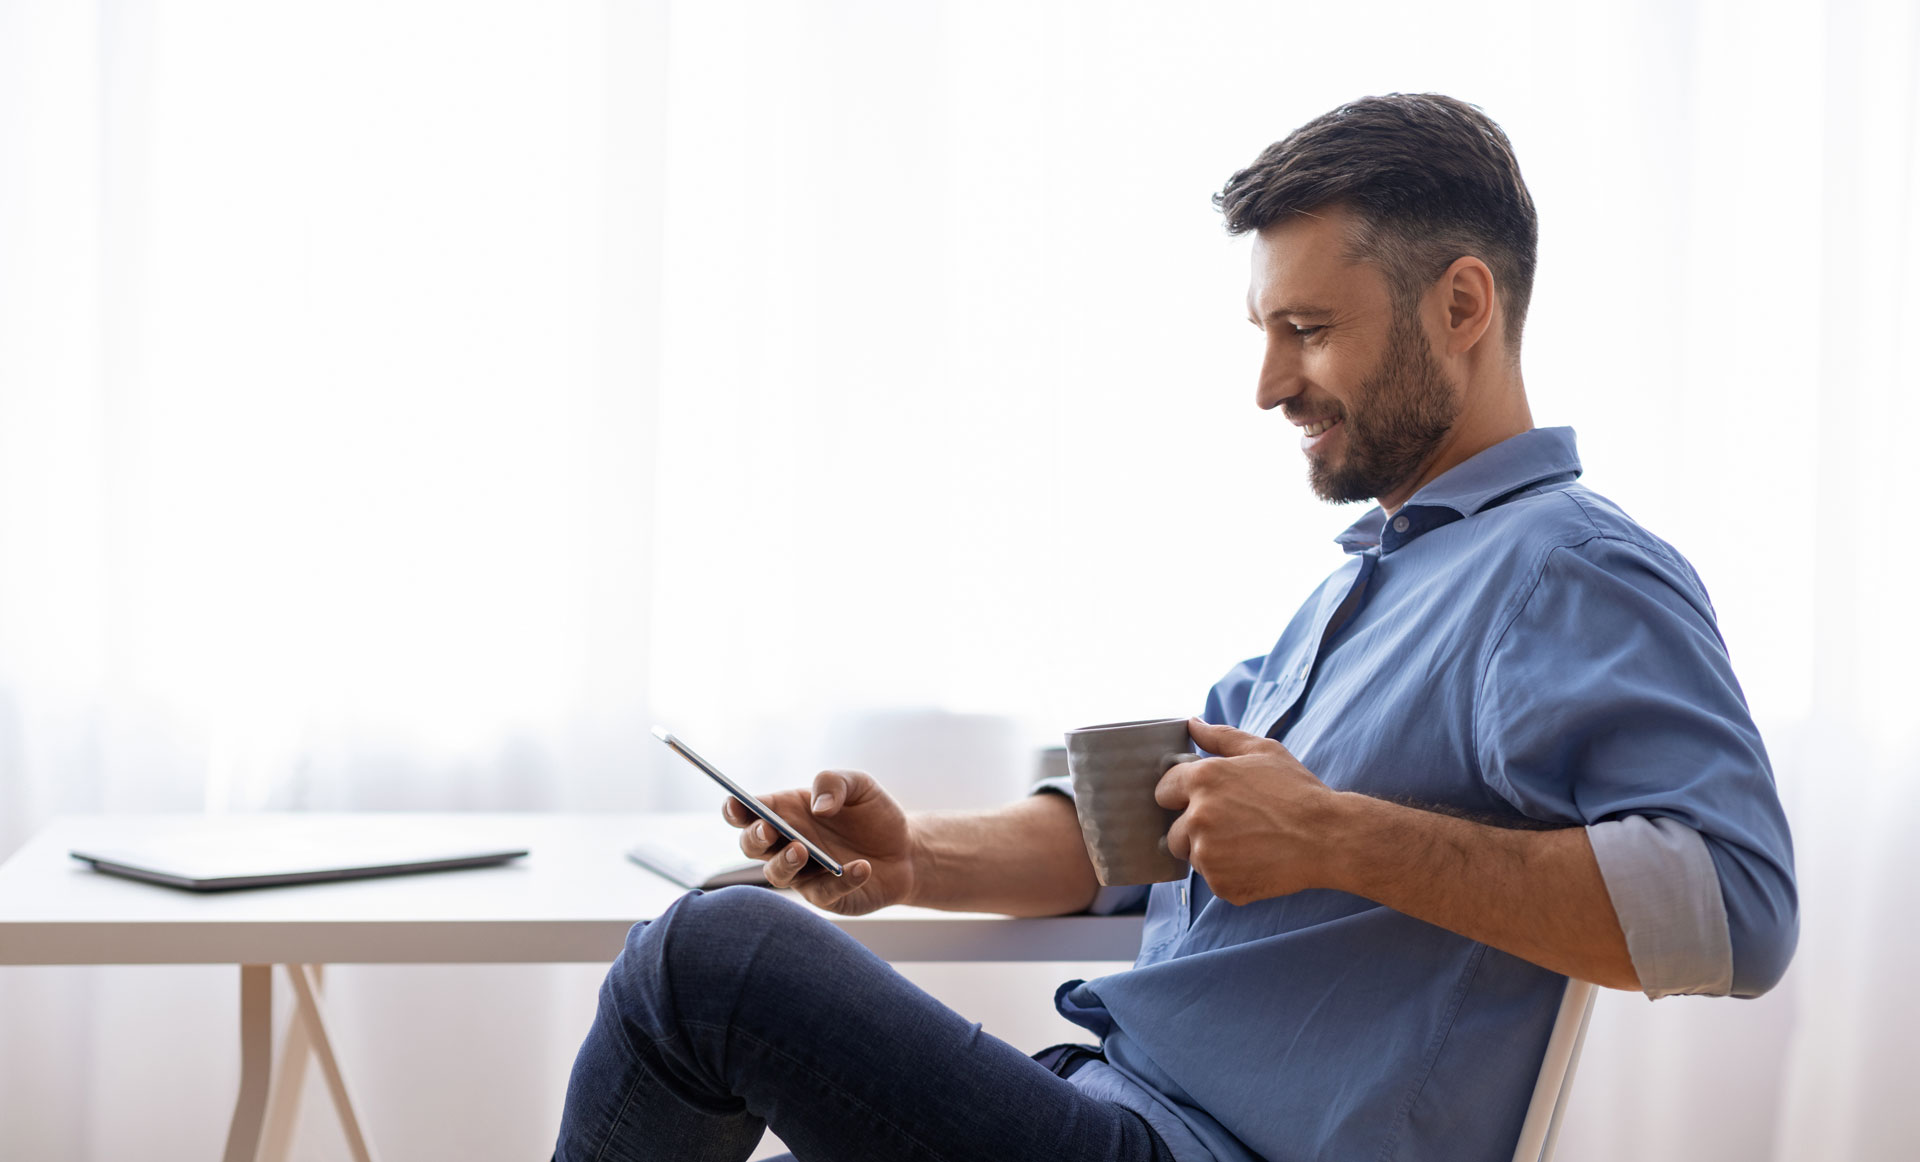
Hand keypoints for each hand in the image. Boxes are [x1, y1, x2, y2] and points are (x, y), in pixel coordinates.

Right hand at [724, 769, 917, 915]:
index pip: (750, 812)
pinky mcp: (827, 897)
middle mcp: (788, 844)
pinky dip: (841, 880)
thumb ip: (834, 783)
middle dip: (754, 838)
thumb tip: (818, 806)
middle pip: (752, 846)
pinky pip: (824, 893)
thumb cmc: (873, 814)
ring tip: (803, 850)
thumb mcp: (860, 785)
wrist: (906, 848)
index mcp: (787, 813)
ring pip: (777, 875)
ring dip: (784, 863)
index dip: (736, 809)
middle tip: (769, 830)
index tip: (735, 804)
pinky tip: (862, 867)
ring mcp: (804, 873)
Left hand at [1153, 718, 1347, 904]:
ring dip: (1212, 853)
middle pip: (1173, 832)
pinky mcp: (1221, 884)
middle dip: (1195, 830)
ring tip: (1249, 843)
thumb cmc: (1297, 790)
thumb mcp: (1262, 751)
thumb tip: (1192, 723)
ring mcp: (1207, 854)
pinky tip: (1257, 861)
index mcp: (1202, 780)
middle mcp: (1197, 817)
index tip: (1204, 801)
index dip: (1181, 796)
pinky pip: (1214, 880)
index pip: (1163, 791)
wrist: (1328, 838)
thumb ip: (1220, 737)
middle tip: (1234, 826)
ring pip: (1194, 857)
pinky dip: (1231, 875)